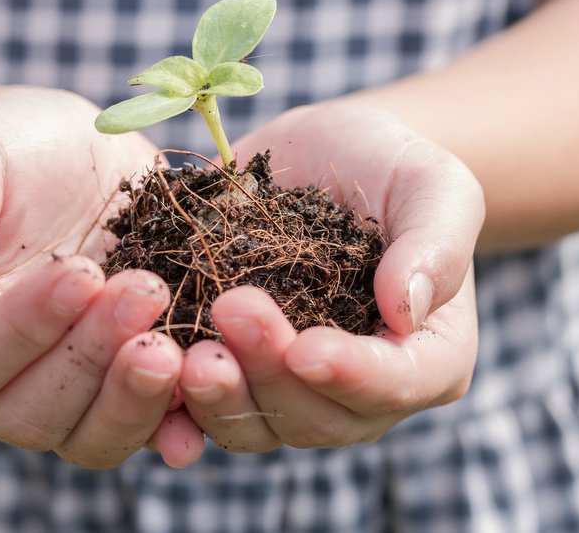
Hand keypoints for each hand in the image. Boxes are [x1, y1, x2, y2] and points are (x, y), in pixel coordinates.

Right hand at [0, 88, 203, 468]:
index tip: (83, 273)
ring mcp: (58, 397)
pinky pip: (146, 428)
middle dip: (91, 358)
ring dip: (136, 399)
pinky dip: (178, 420)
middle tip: (146, 292)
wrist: (70, 158)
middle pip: (31, 412)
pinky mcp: (119, 389)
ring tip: (178, 347)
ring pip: (90, 438)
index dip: (28, 326)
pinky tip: (208, 384)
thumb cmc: (6, 150)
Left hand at [179, 101, 483, 450]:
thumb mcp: (433, 184)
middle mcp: (358, 389)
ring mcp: (289, 386)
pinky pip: (199, 403)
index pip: (398, 384)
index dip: (354, 376)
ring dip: (216, 393)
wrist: (322, 155)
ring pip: (254, 422)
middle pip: (317, 416)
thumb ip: (436, 244)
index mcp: (426, 355)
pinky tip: (142, 358)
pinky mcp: (234, 367)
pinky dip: (170, 392)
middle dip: (270, 374)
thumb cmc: (391, 165)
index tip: (307, 348)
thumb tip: (404, 311)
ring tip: (178, 349)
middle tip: (231, 311)